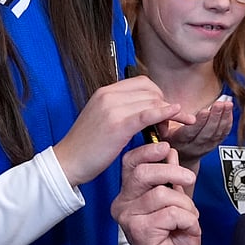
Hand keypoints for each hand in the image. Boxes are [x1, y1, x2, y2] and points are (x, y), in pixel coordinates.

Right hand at [53, 75, 193, 185]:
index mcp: (105, 92)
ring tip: (165, 132)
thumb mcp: (101, 118)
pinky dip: (165, 112)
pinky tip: (177, 112)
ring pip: (152, 102)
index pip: (143, 83)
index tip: (161, 113)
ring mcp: (113, 109)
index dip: (157, 96)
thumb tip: (142, 107)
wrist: (67, 162)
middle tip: (165, 127)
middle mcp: (109, 95)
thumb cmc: (86, 146)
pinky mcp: (118, 125)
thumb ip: (119, 109)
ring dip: (167, 116)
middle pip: (151, 92)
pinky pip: (148, 114)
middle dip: (164, 107)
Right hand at [113, 141, 200, 244]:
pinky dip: (187, 219)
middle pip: (144, 173)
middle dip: (173, 173)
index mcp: (128, 195)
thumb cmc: (175, 239)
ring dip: (185, 206)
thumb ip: (169, 178)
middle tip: (189, 180)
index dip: (148, 151)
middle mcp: (122, 205)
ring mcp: (128, 218)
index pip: (131, 164)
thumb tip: (169, 152)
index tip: (166, 148)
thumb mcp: (175, 201)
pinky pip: (171, 212)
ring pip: (163, 194)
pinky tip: (186, 230)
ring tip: (189, 219)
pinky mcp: (139, 230)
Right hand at [162, 96, 232, 165]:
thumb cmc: (170, 138)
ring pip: (217, 134)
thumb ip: (164, 121)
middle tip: (220, 104)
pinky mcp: (214, 146)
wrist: (180, 158)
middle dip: (215, 117)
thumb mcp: (162, 130)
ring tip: (227, 104)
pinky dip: (228, 123)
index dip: (199, 122)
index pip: (190, 133)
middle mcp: (193, 146)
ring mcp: (205, 147)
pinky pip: (223, 135)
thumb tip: (168, 110)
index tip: (205, 110)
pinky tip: (229, 111)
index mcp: (179, 142)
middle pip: (206, 133)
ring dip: (223, 118)